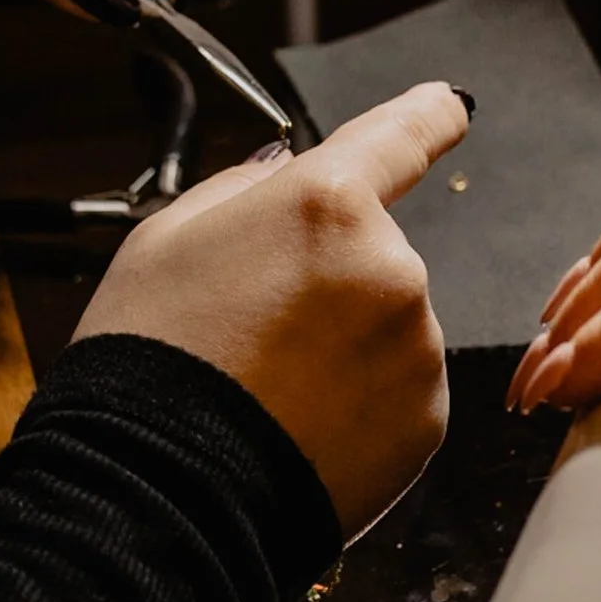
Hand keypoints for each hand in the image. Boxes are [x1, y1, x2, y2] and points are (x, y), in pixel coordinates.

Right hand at [74, 85, 470, 539]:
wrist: (164, 495)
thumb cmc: (151, 362)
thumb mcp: (165, 241)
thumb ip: (242, 190)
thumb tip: (281, 174)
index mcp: (328, 204)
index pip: (400, 135)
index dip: (426, 115)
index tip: (449, 106)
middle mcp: (392, 267)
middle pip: (372, 255)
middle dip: (329, 282)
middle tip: (253, 331)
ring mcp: (416, 348)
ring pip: (386, 330)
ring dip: (345, 350)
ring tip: (268, 391)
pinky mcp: (427, 420)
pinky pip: (397, 395)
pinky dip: (359, 407)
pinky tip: (299, 429)